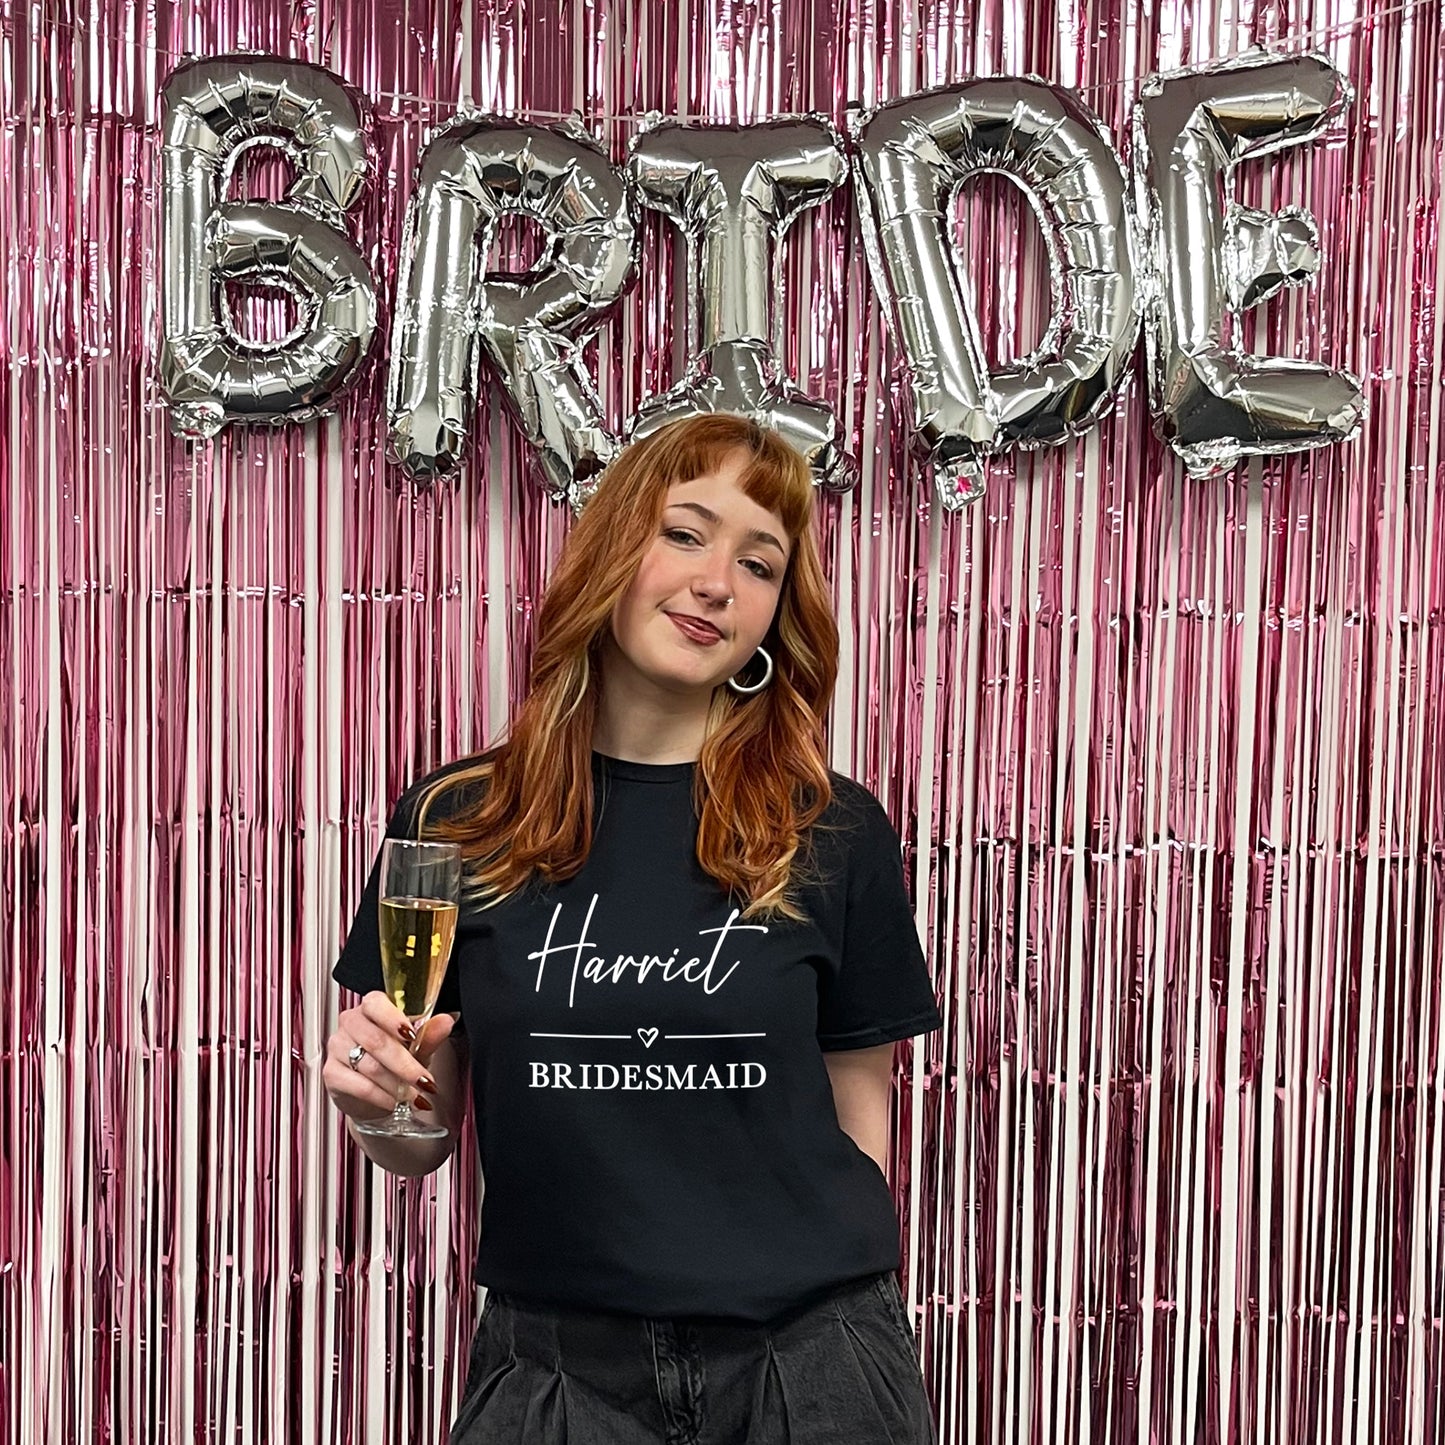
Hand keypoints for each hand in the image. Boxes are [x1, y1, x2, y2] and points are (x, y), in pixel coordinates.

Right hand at [323, 992, 459, 1124]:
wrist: (376, 1095)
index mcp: (371, 1008)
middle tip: (424, 1081)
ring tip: (413, 1095)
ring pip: (370, 1066)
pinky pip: (358, 1085)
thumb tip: (447, 1020)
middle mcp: (350, 1023)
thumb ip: (429, 1034)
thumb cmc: (395, 1062)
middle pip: (376, 1041)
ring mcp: (338, 1047)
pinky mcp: (331, 1073)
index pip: (375, 1003)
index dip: (393, 1019)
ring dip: (396, 1084)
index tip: (411, 1035)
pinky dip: (380, 1096)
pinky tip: (394, 1102)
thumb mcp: (417, 1047)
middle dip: (405, 1064)